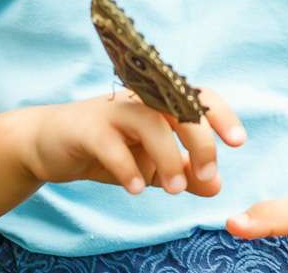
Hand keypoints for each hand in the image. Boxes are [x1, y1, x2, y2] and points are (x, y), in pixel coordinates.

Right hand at [20, 86, 246, 197]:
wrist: (48, 144)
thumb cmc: (106, 149)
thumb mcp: (150, 166)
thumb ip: (183, 174)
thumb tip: (218, 185)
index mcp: (158, 104)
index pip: (197, 98)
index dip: (221, 115)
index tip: (239, 142)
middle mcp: (139, 100)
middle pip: (179, 107)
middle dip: (200, 141)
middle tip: (207, 175)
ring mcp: (112, 111)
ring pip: (149, 122)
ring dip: (168, 156)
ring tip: (175, 189)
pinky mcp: (86, 127)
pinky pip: (111, 144)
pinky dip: (127, 167)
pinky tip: (136, 188)